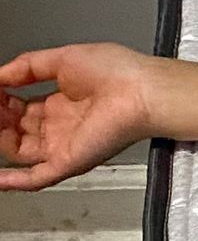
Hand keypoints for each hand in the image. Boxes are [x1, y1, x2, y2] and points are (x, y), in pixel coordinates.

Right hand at [0, 42, 158, 188]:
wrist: (141, 91)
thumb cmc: (117, 73)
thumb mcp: (61, 60)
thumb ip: (25, 67)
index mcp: (60, 104)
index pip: (18, 108)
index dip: (1, 99)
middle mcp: (60, 127)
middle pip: (14, 130)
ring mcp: (62, 146)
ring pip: (17, 151)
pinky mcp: (68, 162)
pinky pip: (36, 178)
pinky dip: (13, 181)